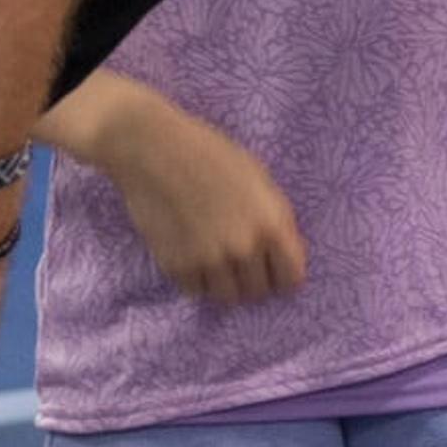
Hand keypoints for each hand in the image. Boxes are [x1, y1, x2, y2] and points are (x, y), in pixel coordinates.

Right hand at [105, 100, 306, 305]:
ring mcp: (209, 261)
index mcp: (272, 223)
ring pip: (226, 297)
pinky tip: (191, 254)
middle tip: (240, 262)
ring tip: (215, 259)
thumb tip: (280, 254)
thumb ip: (273, 219)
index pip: (291, 280)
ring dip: (224, 283)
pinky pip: (195, 291)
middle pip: (258, 292)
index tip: (273, 270)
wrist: (154, 149)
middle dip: (252, 279)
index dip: (284, 276)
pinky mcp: (177, 267)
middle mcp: (244, 248)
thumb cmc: (211, 154)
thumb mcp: (258, 180)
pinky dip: (196, 279)